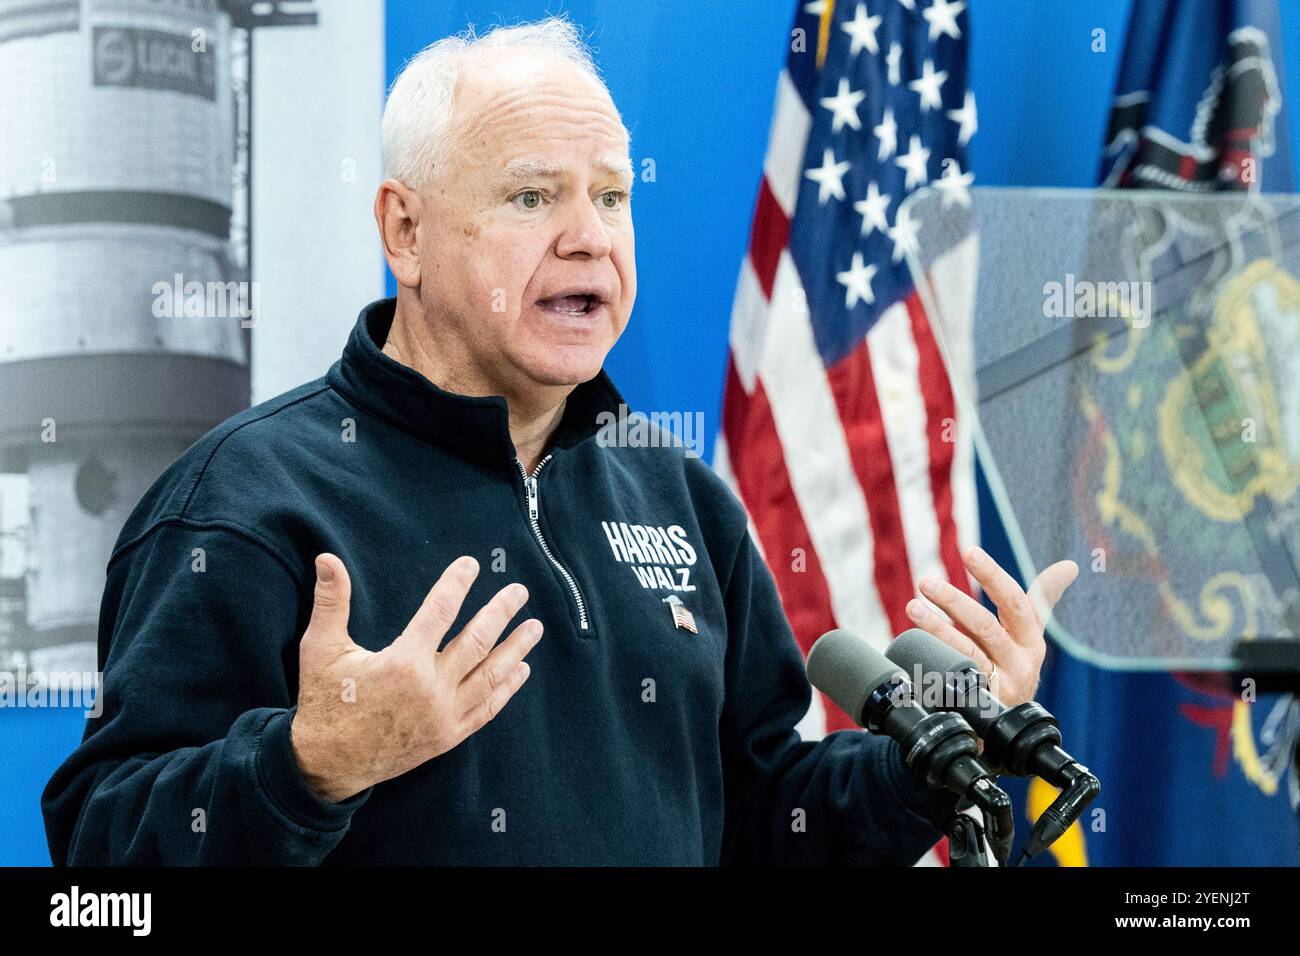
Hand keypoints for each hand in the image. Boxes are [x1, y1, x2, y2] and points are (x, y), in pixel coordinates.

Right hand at [290, 553, 541, 802]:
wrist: (326, 764)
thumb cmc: (324, 702)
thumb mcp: (320, 648)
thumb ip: (330, 601)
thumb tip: (326, 557)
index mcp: (403, 662)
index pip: (440, 611)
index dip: (457, 584)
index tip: (472, 565)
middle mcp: (431, 688)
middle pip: (478, 641)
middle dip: (501, 612)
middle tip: (520, 591)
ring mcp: (443, 715)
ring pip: (490, 675)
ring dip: (515, 648)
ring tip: (535, 627)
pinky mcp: (448, 737)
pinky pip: (486, 709)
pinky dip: (506, 689)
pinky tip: (521, 670)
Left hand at [903, 547, 1077, 705]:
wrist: (1009, 728)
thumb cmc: (1014, 668)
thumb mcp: (1029, 636)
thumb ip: (1043, 600)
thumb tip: (1070, 566)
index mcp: (1032, 640)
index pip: (1014, 601)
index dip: (992, 575)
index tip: (970, 551)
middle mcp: (1021, 663)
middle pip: (985, 626)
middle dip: (954, 601)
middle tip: (926, 582)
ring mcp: (1001, 686)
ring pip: (967, 651)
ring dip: (937, 627)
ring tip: (912, 607)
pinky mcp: (981, 705)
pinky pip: (955, 678)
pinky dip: (936, 661)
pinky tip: (916, 649)